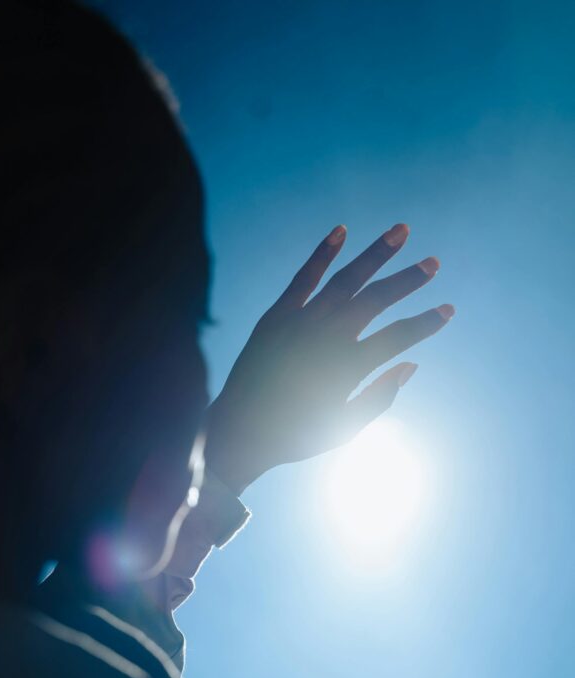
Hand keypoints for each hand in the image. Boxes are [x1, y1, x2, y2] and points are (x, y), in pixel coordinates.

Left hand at [205, 222, 454, 493]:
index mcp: (347, 370)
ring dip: (375, 254)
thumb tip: (411, 366)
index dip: (426, 324)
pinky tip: (342, 231)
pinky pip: (303, 278)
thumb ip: (379, 399)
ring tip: (402, 231)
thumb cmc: (295, 435)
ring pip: (345, 279)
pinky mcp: (277, 316)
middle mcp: (326, 339)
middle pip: (376, 299)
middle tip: (434, 263)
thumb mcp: (343, 428)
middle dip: (408, 279)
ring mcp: (300, 323)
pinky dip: (323, 253)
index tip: (448, 310)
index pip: (398, 338)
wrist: (239, 432)